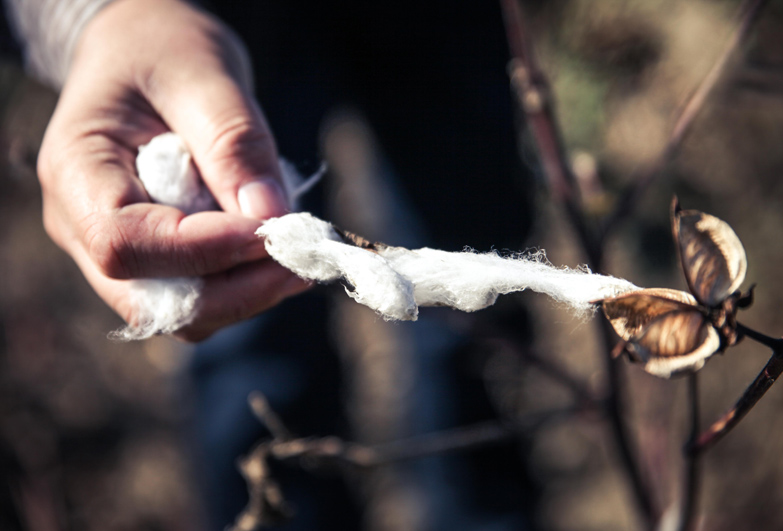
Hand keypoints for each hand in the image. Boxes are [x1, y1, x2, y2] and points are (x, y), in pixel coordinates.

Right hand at [37, 0, 309, 340]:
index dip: (205, 250)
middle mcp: (82, 226)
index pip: (125, 243)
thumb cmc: (164, 53)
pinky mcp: (155, 261)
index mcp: (76, 172)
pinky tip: (276, 250)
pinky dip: (245, 285)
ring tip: (297, 248)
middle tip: (305, 256)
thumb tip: (273, 217)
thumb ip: (234, 143)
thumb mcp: (203, 75)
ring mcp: (117, 251)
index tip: (275, 230)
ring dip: (248, 292)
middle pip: (154, 299)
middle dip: (237, 288)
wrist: (146, 55)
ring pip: (182, 312)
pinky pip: (200, 297)